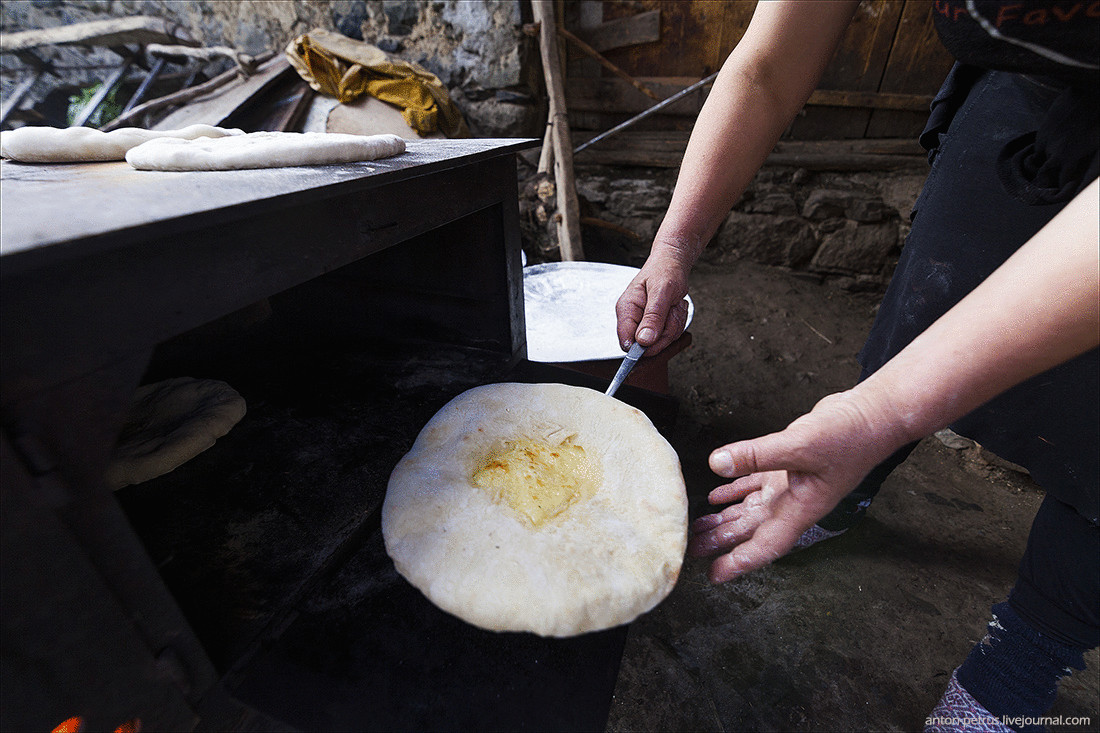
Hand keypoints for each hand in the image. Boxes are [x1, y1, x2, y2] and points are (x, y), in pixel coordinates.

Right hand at [615, 253, 690, 354]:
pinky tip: (674, 308)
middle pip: (648, 346)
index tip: (659, 334)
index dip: (643, 345)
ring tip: (673, 305)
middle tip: (672, 310)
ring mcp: (644, 323)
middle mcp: (633, 319)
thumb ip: (653, 317)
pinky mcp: (655, 325)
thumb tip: (644, 341)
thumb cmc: (665, 271)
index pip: (626, 341)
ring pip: (661, 341)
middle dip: (666, 331)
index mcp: (627, 309)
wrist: (673, 262)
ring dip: (674, 324)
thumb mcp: (661, 292)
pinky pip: (669, 335)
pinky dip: (677, 322)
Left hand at [687, 390, 906, 582]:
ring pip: (750, 510)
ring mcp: (790, 485)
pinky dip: (734, 491)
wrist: (874, 415)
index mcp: (800, 509)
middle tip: (690, 551)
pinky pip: (754, 485)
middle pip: (750, 531)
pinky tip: (714, 495)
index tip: (714, 575)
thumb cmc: (850, 436)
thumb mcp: (800, 444)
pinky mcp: (788, 466)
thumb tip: (717, 463)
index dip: (739, 562)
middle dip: (721, 543)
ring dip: (724, 519)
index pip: (765, 545)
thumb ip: (756, 455)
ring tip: (697, 528)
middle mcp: (793, 502)